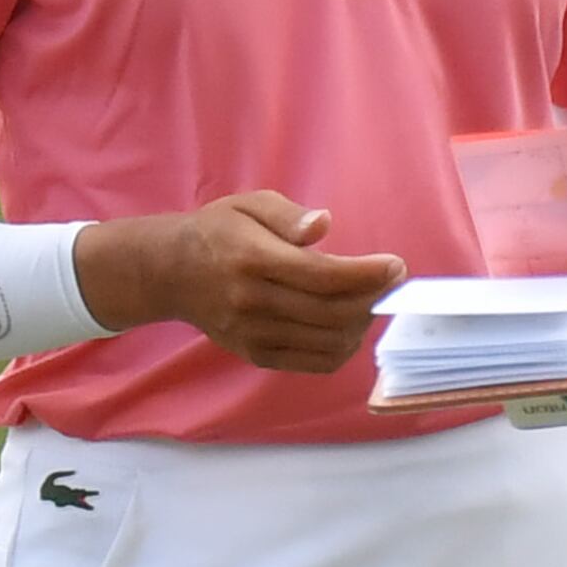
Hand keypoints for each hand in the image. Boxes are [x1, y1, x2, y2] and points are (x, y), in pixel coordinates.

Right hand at [78, 191, 404, 373]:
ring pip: (328, 342)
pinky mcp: (256, 355)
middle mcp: (252, 303)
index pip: (324, 276)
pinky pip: (314, 362)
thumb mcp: (249, 204)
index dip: (368, 275)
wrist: (171, 273)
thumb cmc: (218, 232)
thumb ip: (288, 215)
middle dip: (372, 299)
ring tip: (369, 301)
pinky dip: (342, 348)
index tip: (395, 267)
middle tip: (389, 283)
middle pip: (332, 313)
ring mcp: (254, 335)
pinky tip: (349, 325)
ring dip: (361, 325)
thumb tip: (324, 225)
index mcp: (253, 260)